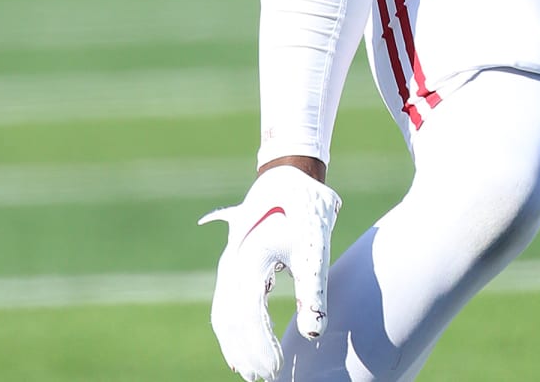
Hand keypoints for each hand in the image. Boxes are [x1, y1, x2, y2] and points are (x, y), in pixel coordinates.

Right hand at [199, 164, 341, 381]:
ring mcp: (229, 266)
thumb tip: (314, 335)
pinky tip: (240, 353)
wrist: (289, 178)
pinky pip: (226, 307)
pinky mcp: (234, 268)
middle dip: (247, 352)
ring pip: (223, 316)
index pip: (247, 315)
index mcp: (248, 260)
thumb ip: (314, 291)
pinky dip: (231, 332)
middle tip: (266, 377)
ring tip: (253, 371)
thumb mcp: (315, 246)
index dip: (259, 345)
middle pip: (230, 320)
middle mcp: (231, 265)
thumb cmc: (305, 210)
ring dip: (236, 346)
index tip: (276, 367)